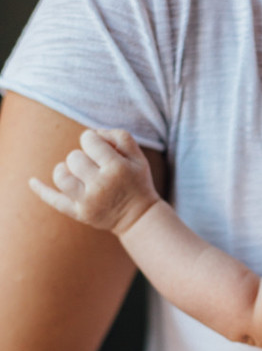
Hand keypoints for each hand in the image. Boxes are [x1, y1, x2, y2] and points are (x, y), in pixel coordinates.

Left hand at [29, 128, 158, 234]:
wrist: (139, 217)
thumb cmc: (137, 181)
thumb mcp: (138, 157)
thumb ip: (118, 136)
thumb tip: (93, 133)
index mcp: (117, 168)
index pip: (88, 139)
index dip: (93, 140)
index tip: (102, 150)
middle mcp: (101, 185)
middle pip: (74, 157)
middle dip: (82, 156)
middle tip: (94, 166)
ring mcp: (88, 201)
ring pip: (61, 176)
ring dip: (65, 169)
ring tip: (76, 173)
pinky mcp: (79, 213)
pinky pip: (54, 200)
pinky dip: (41, 190)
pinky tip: (32, 181)